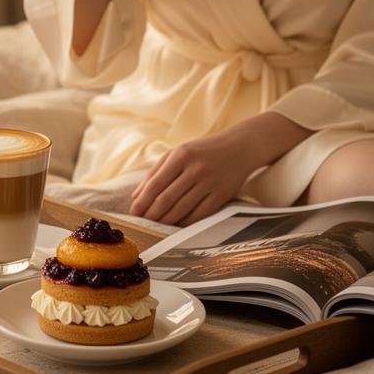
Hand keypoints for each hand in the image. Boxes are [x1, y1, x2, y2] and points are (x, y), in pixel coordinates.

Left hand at [129, 124, 266, 225]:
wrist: (240, 147)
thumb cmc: (203, 151)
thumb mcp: (178, 153)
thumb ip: (156, 172)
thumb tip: (136, 196)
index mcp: (181, 155)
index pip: (155, 184)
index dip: (142, 202)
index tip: (133, 212)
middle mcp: (195, 169)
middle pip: (166, 199)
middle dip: (151, 215)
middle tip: (142, 223)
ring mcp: (210, 183)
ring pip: (181, 210)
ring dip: (165, 221)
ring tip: (156, 225)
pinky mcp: (221, 195)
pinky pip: (199, 215)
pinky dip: (184, 222)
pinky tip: (176, 224)